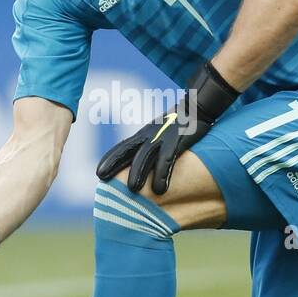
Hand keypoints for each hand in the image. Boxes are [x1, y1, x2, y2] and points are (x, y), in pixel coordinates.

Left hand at [96, 60, 240, 193]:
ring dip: (138, 173)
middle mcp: (150, 135)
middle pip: (128, 151)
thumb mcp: (159, 132)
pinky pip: (167, 160)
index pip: (123, 147)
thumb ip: (150, 146)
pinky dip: (161, 174)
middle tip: (102, 178)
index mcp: (144, 135)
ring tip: (132, 189)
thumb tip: (141, 164)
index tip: (99, 173)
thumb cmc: (178, 124)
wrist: (198, 107)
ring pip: (145, 156)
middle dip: (114, 164)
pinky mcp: (177, 140)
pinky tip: (159, 189)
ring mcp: (162, 137)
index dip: (110, 159)